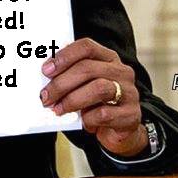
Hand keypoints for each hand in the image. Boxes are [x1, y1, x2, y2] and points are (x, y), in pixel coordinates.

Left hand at [40, 38, 148, 156]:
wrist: (118, 130)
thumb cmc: (95, 102)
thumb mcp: (83, 84)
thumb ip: (70, 75)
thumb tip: (45, 74)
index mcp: (108, 57)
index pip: (86, 47)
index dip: (65, 56)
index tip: (46, 70)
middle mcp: (121, 71)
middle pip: (88, 68)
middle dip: (61, 83)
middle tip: (45, 96)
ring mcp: (130, 92)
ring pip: (98, 89)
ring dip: (72, 100)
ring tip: (58, 109)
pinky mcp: (132, 115)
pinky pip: (105, 114)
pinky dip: (88, 118)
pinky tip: (83, 121)